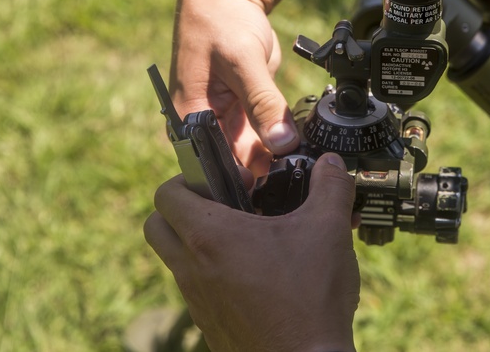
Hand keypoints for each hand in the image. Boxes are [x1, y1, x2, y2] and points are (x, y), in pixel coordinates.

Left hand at [144, 153, 359, 351]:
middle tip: (225, 204)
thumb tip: (331, 163)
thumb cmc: (310, 299)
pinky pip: (197, 290)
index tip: (226, 180)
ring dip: (200, 243)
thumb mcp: (328, 229)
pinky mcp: (210, 325)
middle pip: (158, 226)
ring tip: (248, 238)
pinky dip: (214, 275)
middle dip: (183, 208)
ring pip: (176, 260)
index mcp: (209, 236)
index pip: (166, 193)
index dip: (189, 177)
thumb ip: (330, 187)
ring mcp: (197, 301)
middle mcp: (192, 268)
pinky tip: (258, 274)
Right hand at [171, 0, 298, 175]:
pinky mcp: (244, 112)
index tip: (274, 184)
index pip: (212, 166)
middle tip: (297, 174)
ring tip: (302, 161)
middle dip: (263, 173)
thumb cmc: (218, 20)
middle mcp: (203, 125)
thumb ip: (262, 103)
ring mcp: (224, 119)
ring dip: (275, 159)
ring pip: (251, 154)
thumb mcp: (241, 60)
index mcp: (189, 117)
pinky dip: (279, 141)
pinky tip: (300, 147)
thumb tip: (282, 143)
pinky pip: (263, 136)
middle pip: (233, 165)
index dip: (242, 181)